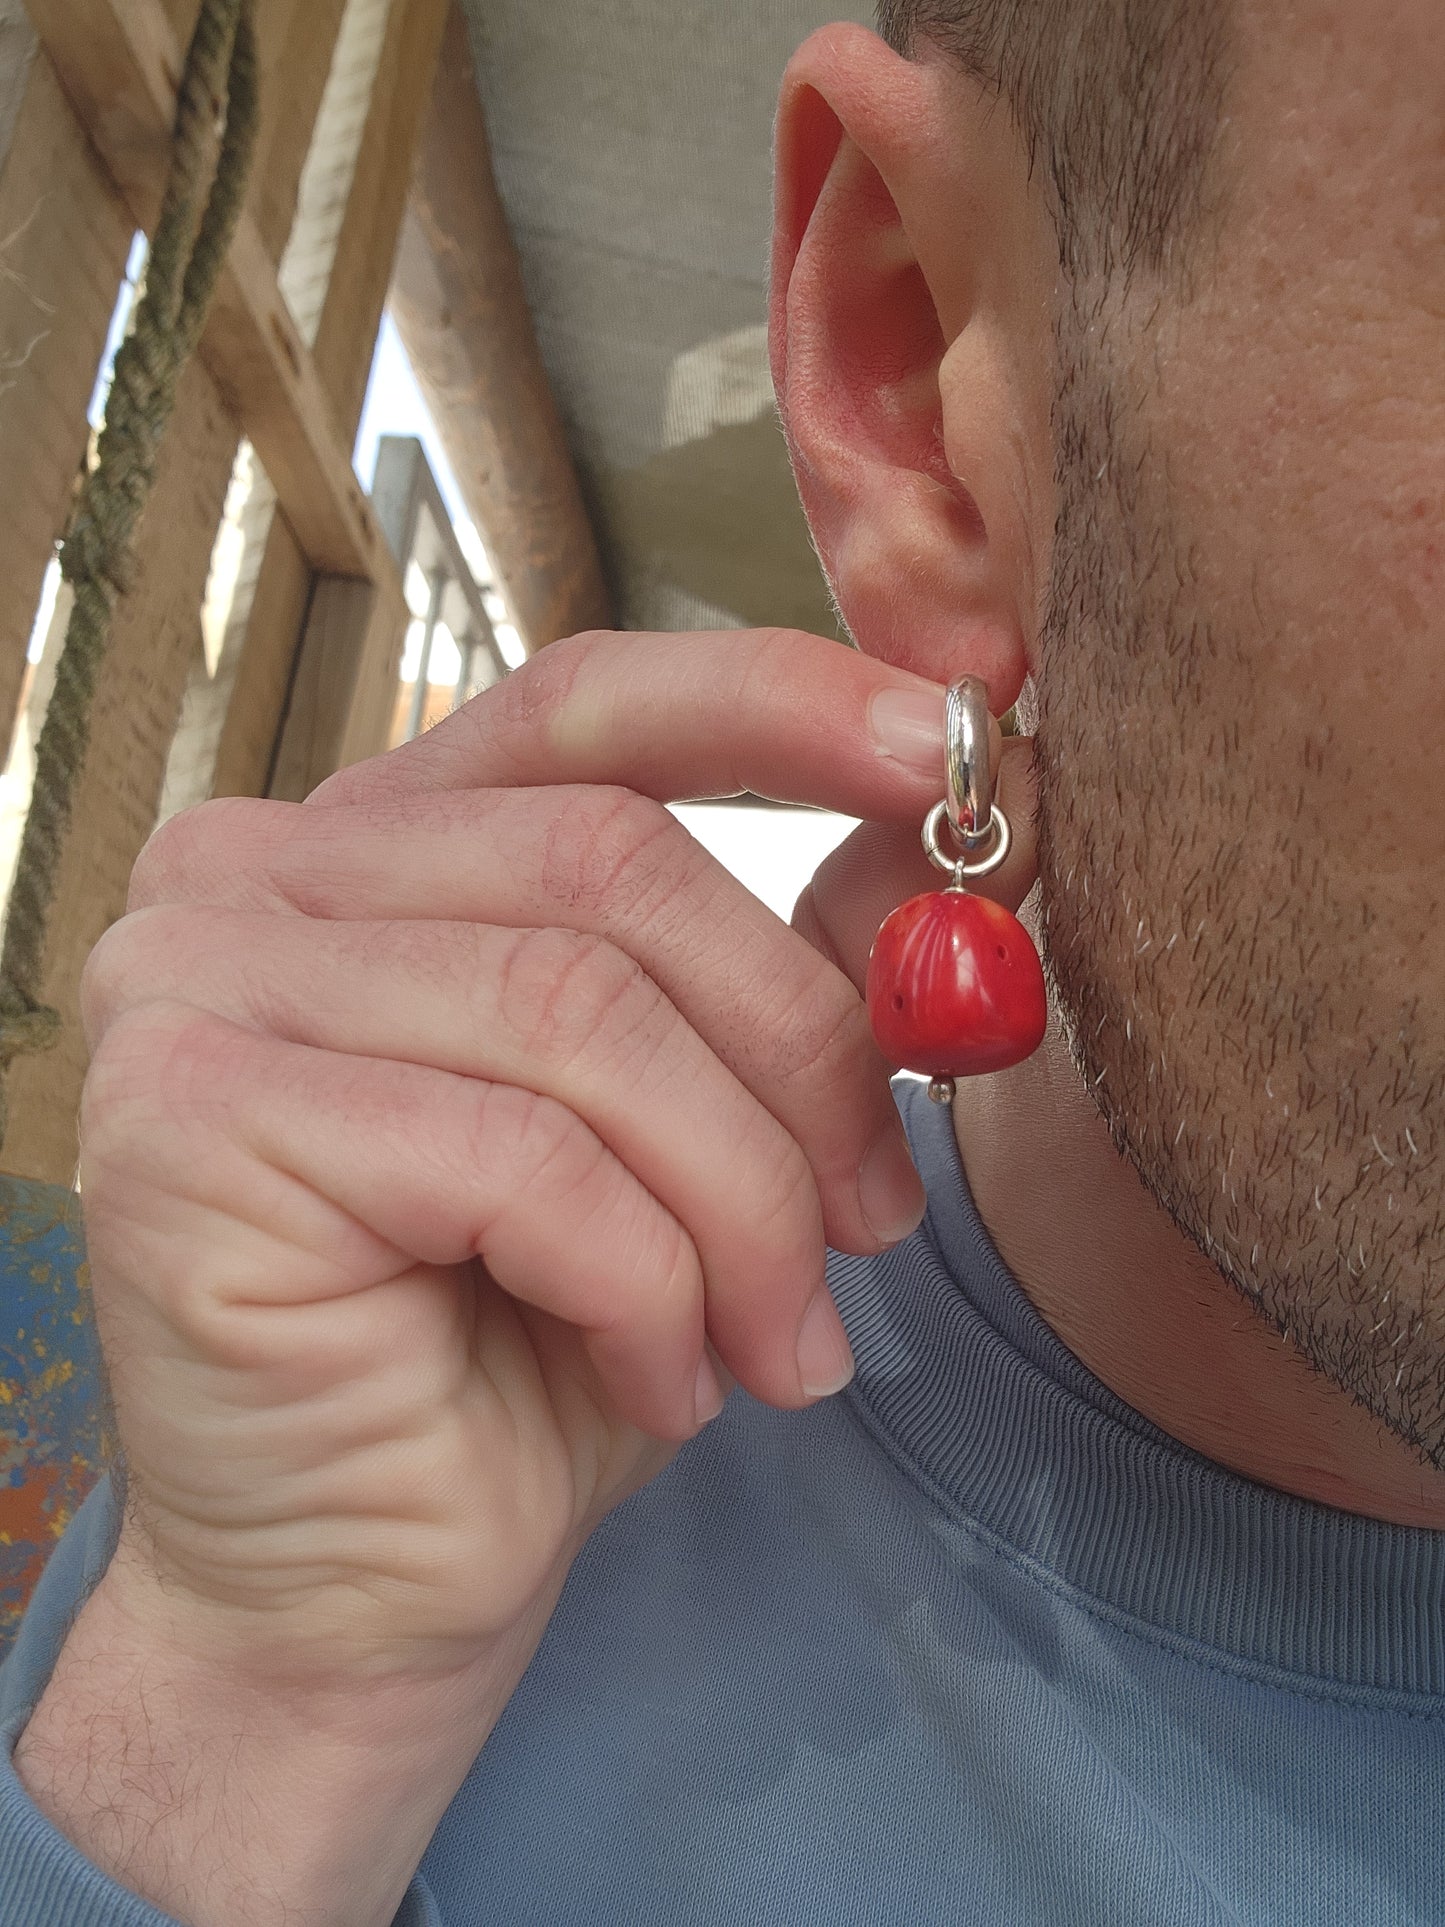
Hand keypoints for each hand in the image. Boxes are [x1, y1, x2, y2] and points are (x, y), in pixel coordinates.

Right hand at [70, 628, 1036, 1681]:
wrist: (375, 1584)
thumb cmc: (536, 1347)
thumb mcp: (693, 1126)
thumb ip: (780, 965)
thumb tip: (944, 831)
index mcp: (377, 840)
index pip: (583, 704)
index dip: (774, 706)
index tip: (943, 743)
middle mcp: (258, 870)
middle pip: (608, 866)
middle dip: (797, 1052)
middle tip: (879, 1218)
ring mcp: (194, 978)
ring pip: (578, 1015)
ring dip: (738, 1202)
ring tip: (783, 1343)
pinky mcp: (187, 1118)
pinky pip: (521, 1157)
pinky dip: (648, 1284)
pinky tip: (663, 1384)